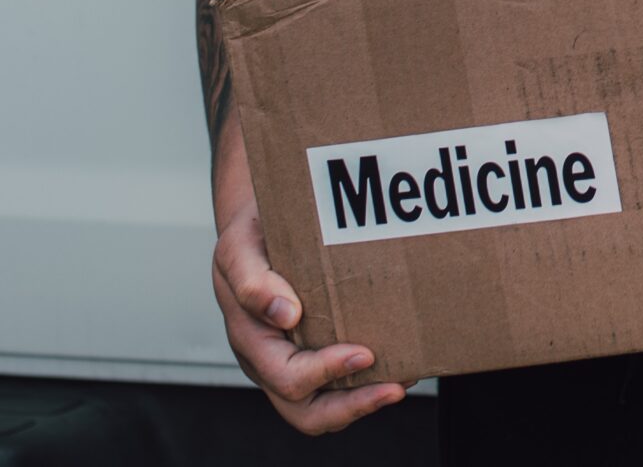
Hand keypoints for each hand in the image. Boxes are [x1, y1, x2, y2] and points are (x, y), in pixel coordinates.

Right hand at [210, 201, 404, 432]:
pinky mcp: (310, 357)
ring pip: (324, 408)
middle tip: (395, 388)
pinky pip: (336, 388)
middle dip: (353, 406)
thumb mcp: (239, 250)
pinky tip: (397, 365)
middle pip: (305, 412)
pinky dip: (365, 385)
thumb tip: (285, 313)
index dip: (326, 372)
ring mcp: (289, 363)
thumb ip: (254, 282)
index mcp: (251, 340)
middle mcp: (268, 361)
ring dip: (364, 400)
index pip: (287, 377)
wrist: (255, 229)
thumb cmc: (248, 239)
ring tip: (403, 379)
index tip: (364, 353)